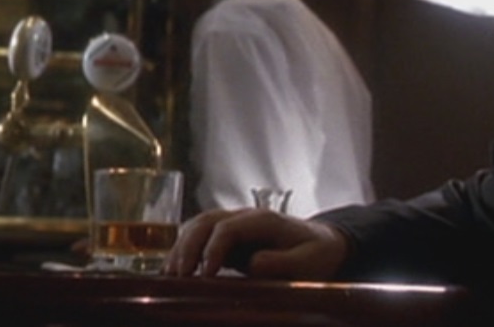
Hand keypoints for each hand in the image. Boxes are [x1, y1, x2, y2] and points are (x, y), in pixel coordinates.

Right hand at [163, 208, 348, 279]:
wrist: (323, 245)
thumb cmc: (317, 254)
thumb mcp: (309, 262)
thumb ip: (283, 262)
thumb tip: (252, 264)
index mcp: (264, 220)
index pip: (228, 227)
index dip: (212, 249)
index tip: (205, 274)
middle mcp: (245, 217)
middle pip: (206, 221)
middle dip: (188, 246)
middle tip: (178, 276)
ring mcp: (235, 225)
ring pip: (198, 226)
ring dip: (181, 248)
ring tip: (170, 276)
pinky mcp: (228, 239)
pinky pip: (199, 237)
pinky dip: (183, 251)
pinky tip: (173, 272)